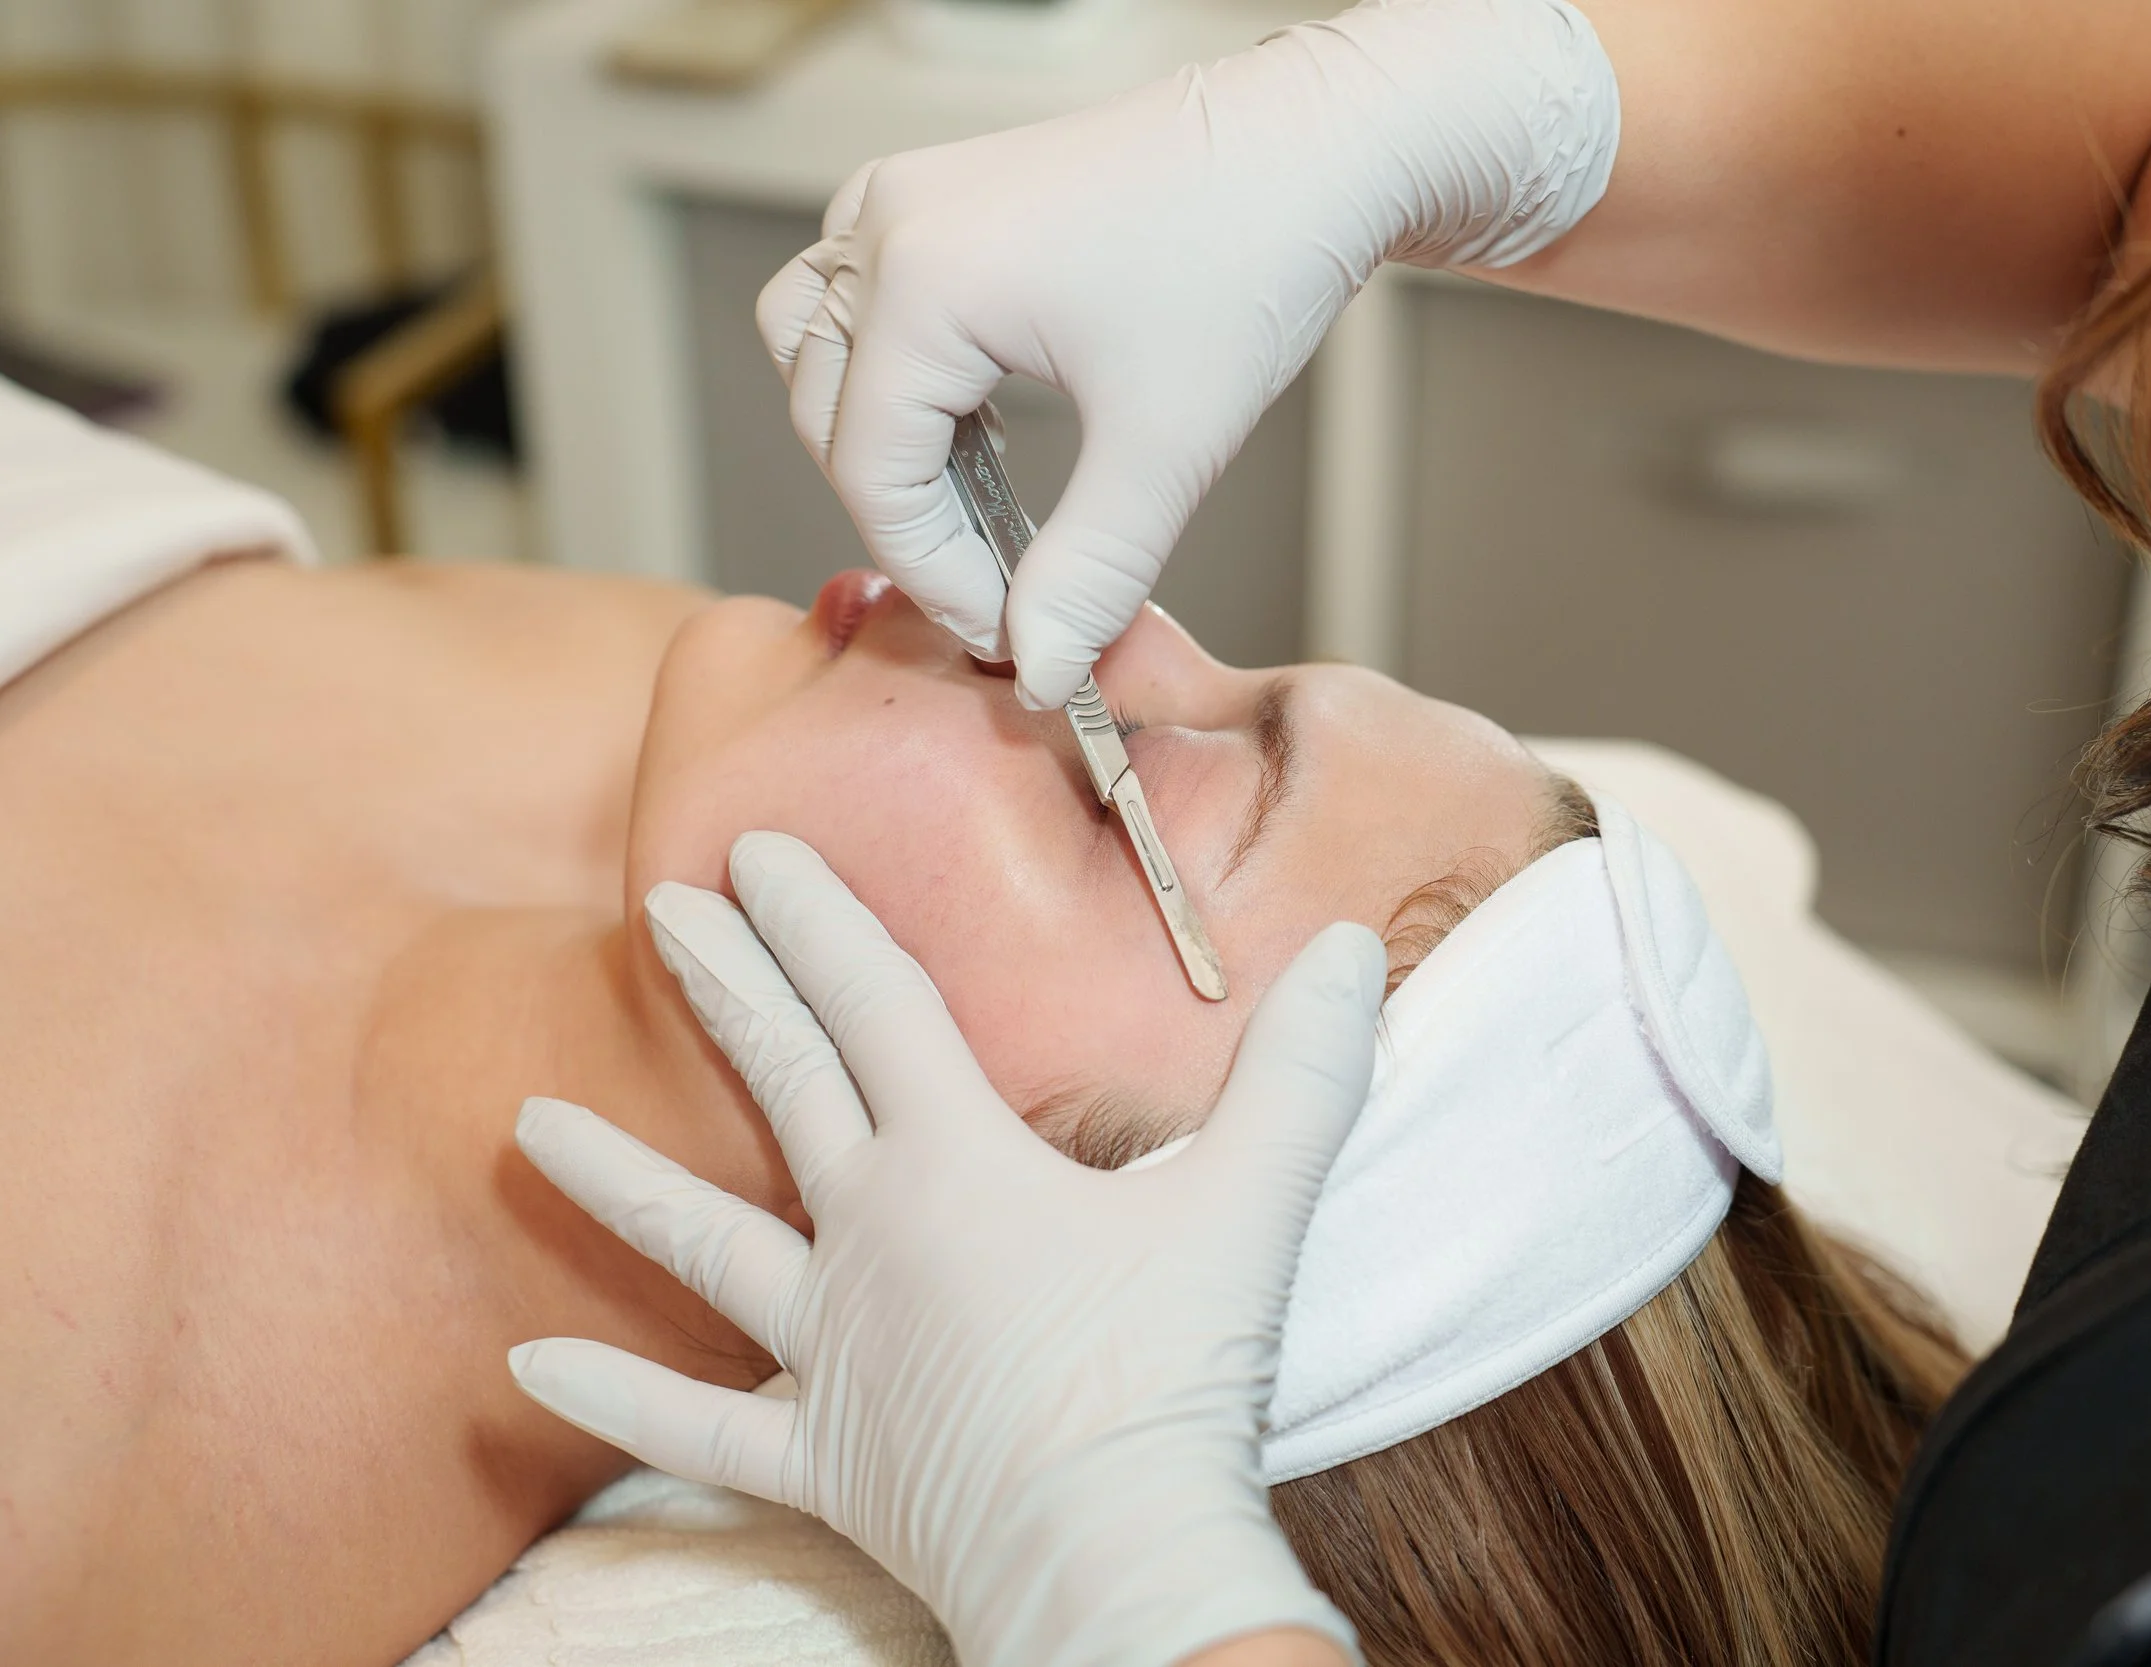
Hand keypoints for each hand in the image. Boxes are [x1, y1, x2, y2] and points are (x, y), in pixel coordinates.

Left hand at [506, 831, 1387, 1666]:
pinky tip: (532, 1362)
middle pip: (786, 1087)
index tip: (753, 849)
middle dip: (729, 988)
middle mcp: (872, 1239)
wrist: (1118, 1561)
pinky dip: (618, 1399)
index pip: (878, 1005)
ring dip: (619, 1181)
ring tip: (528, 1124)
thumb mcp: (1255, 1206)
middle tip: (663, 910)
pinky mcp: (824, 1458)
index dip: (818, 918)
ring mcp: (832, 1353)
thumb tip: (1355, 949)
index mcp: (960, 1164)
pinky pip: (699, 1431)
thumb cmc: (1178, 1379)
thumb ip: (1301, 1075)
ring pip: (705, 1248)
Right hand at [757, 0, 1619, 706]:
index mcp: (923, 279)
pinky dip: (895, 371)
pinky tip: (986, 419)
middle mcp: (890, 224)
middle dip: (908, 517)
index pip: (870, 472)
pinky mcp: (941, 194)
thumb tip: (1035, 667)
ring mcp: (906, 196)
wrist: (1320, 145)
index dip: (934, 573)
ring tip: (981, 500)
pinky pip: (860, 295)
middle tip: (1004, 584)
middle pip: (829, 416)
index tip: (1009, 629)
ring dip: (878, 437)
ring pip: (818, 347)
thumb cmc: (1252, 254)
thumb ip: (1089, 574)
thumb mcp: (1168, 445)